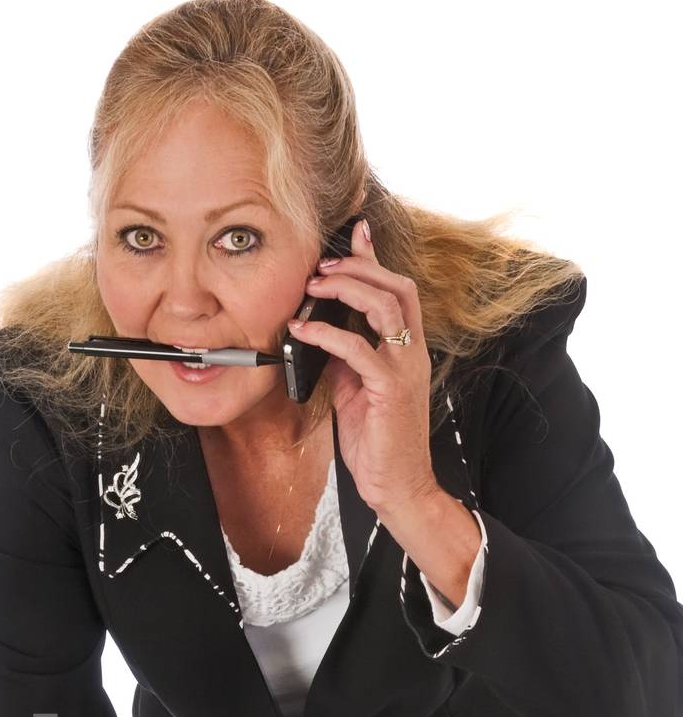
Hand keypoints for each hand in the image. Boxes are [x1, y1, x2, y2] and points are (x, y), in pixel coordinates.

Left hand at [287, 216, 438, 520]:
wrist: (397, 484)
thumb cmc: (377, 441)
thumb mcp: (356, 390)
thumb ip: (348, 359)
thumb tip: (324, 333)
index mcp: (406, 350)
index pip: (397, 291)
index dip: (376, 259)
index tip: (355, 232)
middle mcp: (411, 353)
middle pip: (397, 287)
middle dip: (359, 267)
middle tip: (322, 265)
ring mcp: (404, 369)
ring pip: (386, 306)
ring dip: (348, 288)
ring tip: (314, 285)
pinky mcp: (390, 389)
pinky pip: (359, 348)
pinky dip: (328, 332)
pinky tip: (304, 328)